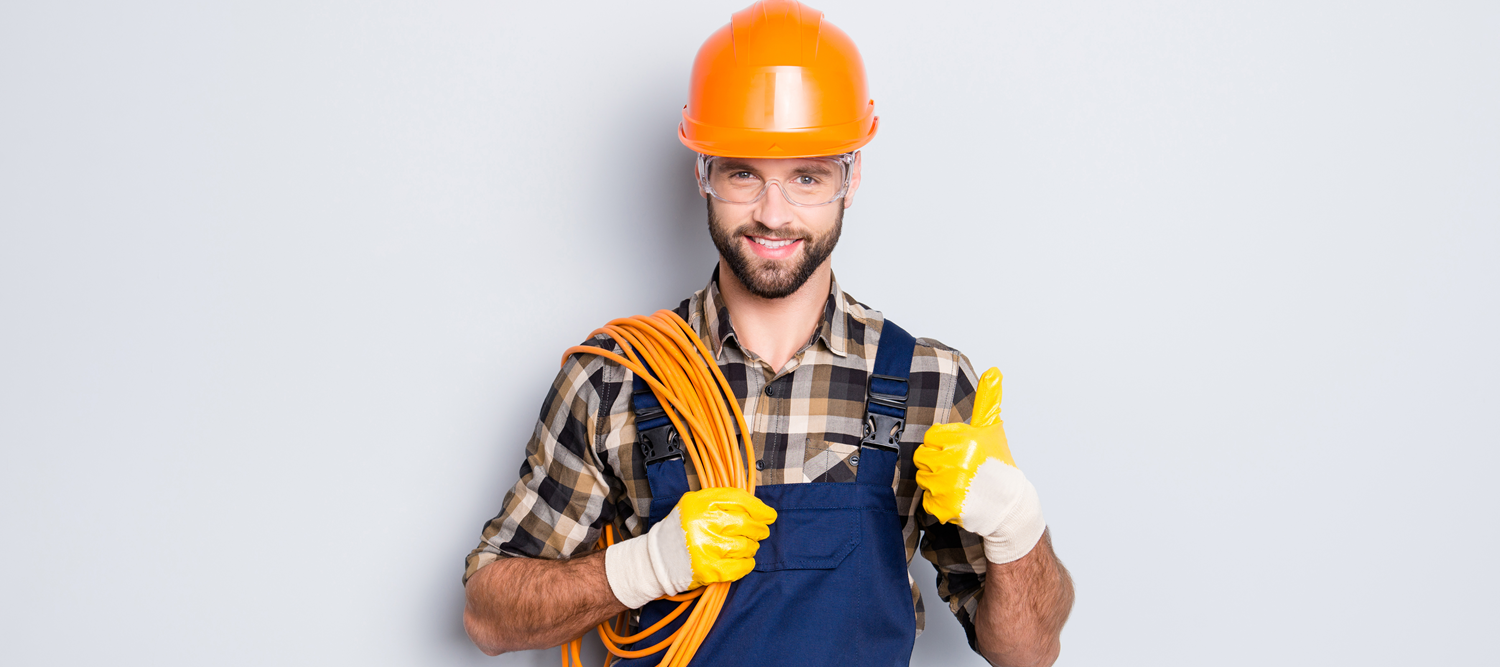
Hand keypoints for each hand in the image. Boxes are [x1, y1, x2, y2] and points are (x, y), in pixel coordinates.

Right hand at [604, 487, 775, 608]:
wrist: (658, 559)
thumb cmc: (680, 530)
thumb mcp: (695, 504)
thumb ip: (722, 501)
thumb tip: (757, 508)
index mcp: (699, 503)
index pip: (739, 500)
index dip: (759, 508)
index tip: (769, 514)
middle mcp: (702, 523)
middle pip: (746, 523)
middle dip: (759, 529)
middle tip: (761, 532)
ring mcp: (706, 548)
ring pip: (746, 546)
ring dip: (752, 547)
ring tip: (746, 546)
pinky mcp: (709, 569)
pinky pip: (740, 567)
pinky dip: (747, 564)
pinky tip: (744, 561)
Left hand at [915, 367, 1045, 563]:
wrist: (1008, 506)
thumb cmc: (997, 464)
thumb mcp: (992, 430)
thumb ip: (988, 399)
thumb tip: (994, 370)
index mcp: (965, 439)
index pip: (930, 436)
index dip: (943, 444)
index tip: (958, 451)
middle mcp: (956, 461)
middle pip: (922, 457)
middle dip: (937, 462)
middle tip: (957, 469)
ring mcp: (950, 486)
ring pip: (922, 479)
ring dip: (936, 483)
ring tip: (958, 484)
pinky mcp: (946, 507)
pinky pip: (926, 501)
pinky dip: (938, 502)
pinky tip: (957, 499)